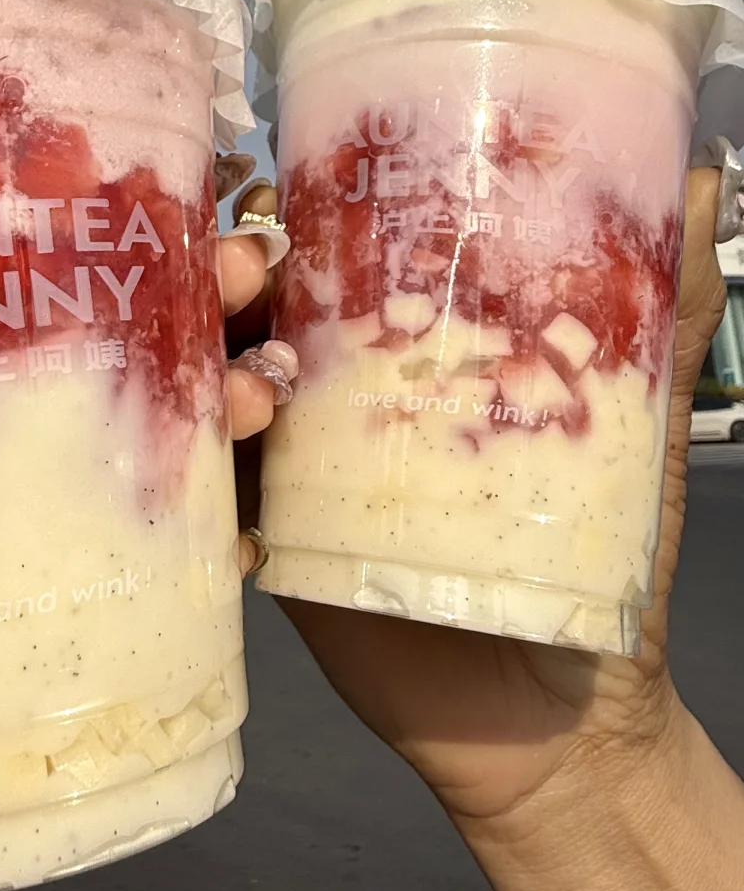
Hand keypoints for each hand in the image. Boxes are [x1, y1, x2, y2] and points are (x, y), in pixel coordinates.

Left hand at [0, 209, 291, 605]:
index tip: (174, 197)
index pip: (67, 262)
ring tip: (260, 394)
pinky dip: (233, 528)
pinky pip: (198, 540)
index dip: (128, 220)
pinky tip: (245, 531)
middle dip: (218, 285)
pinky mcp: (124, 568)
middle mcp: (53, 403)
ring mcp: (94, 483)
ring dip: (245, 392)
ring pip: (194, 417)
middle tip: (245, 269)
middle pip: (157, 323)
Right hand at [243, 170, 724, 824]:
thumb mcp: (638, 427)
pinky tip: (227, 492)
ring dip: (211, 372)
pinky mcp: (274, 545)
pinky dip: (198, 484)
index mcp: (415, 347)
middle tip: (249, 267)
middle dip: (232, 274)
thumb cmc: (605, 557)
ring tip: (256, 391)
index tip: (289, 184)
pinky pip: (210, 501)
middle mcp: (341, 392)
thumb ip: (661, 314)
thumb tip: (702, 171)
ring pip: (216, 390)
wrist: (557, 719)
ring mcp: (297, 467)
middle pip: (254, 308)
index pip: (334, 252)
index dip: (298, 211)